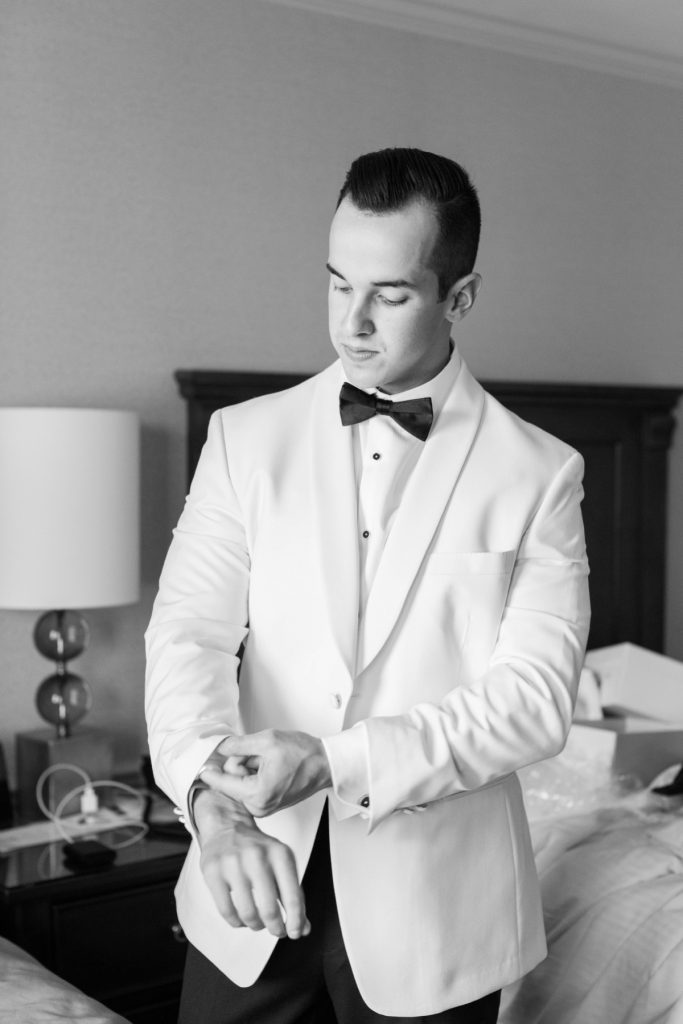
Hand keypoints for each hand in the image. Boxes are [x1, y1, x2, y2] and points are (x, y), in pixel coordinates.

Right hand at [194, 788, 309, 939]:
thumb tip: (302, 928)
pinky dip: (237, 922)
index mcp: (280, 853)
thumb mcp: (282, 864)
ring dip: (256, 925)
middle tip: (277, 931)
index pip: (292, 896)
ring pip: (247, 913)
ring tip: (259, 922)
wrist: (227, 827)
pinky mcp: (212, 871)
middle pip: (269, 909)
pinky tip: (242, 918)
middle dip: (276, 928)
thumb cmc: (259, 850)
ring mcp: (232, 863)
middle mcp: (257, 856)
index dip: (296, 921)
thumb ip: (293, 895)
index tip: (295, 933)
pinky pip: (226, 911)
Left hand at [200, 729, 331, 816]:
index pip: (225, 782)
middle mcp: (260, 806)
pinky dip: (255, 774)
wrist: (325, 764)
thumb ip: (239, 744)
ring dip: (249, 768)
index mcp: (258, 793)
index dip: (210, 773)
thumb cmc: (304, 755)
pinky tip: (271, 768)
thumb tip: (221, 748)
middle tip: (260, 754)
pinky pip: (250, 786)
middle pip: (232, 781)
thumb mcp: (267, 740)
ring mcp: (264, 807)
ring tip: (270, 761)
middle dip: (241, 763)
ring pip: (241, 782)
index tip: (199, 770)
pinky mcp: (267, 804)